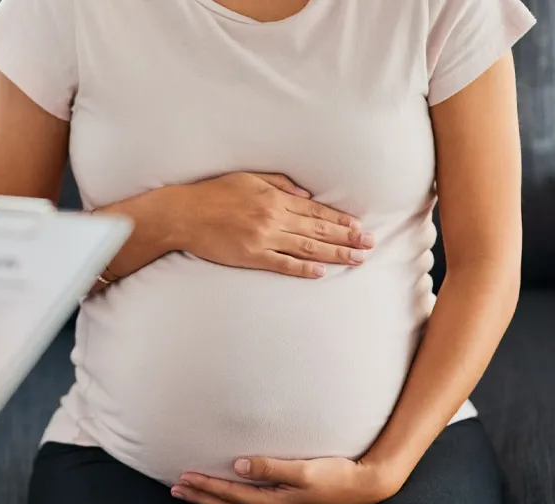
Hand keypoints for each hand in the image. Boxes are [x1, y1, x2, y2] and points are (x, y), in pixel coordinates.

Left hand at [170, 456, 400, 503]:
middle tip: (177, 488)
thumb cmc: (338, 475)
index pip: (231, 496)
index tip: (184, 477)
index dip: (206, 486)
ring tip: (192, 496)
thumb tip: (239, 464)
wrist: (367, 487)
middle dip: (201, 498)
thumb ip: (271, 466)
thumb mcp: (305, 469)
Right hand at [172, 172, 374, 277]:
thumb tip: (307, 195)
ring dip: (334, 254)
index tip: (359, 227)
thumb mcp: (249, 178)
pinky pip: (282, 264)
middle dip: (347, 238)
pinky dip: (302, 269)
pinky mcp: (251, 256)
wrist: (184, 214)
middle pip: (318, 230)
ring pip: (307, 248)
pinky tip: (320, 273)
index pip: (316, 211)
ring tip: (356, 259)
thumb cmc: (213, 193)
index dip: (340, 220)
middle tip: (370, 245)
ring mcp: (263, 239)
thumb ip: (279, 184)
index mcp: (274, 198)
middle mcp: (273, 218)